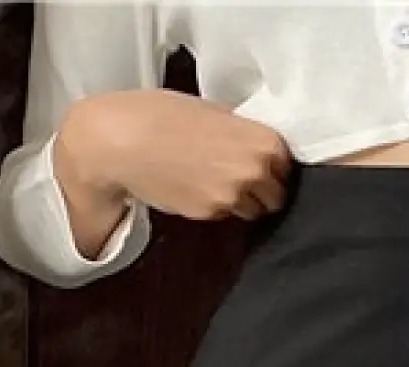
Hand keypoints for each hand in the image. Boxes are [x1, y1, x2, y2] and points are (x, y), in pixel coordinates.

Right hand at [55, 90, 291, 250]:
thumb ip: (241, 132)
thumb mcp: (212, 110)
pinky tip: (195, 187)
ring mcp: (234, 196)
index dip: (273, 166)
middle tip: (237, 175)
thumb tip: (257, 147)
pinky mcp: (212, 214)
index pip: (287, 165)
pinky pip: (226, 214)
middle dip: (262, 189)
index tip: (260, 163)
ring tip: (212, 180)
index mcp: (262, 140)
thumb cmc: (161, 115)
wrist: (121, 140)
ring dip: (241, 200)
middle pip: (277, 195)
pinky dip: (216, 205)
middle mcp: (255, 171)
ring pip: (253, 210)